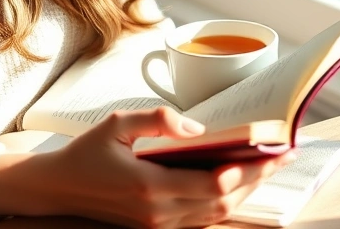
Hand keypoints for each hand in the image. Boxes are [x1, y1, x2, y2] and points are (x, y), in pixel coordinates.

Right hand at [35, 107, 295, 227]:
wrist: (59, 188)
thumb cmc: (86, 152)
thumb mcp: (117, 123)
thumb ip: (158, 120)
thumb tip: (196, 128)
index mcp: (149, 185)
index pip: (214, 182)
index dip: (249, 170)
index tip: (273, 152)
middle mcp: (158, 211)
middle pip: (223, 202)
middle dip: (256, 180)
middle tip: (281, 157)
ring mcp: (157, 224)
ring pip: (216, 214)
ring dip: (244, 193)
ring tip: (264, 168)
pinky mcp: (155, 227)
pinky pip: (200, 219)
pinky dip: (223, 203)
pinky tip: (235, 185)